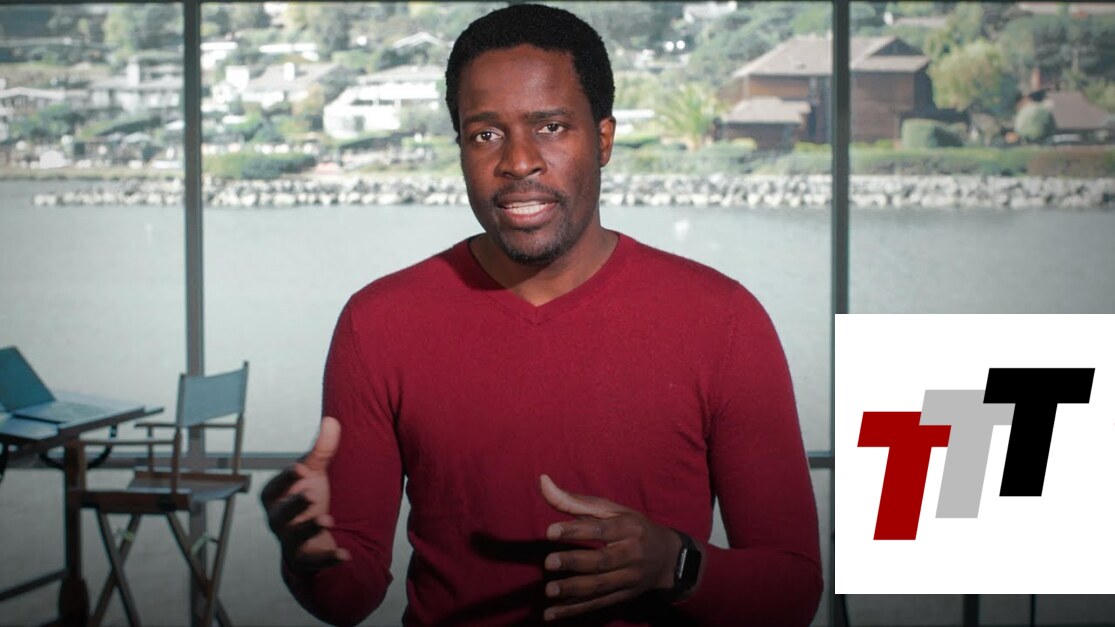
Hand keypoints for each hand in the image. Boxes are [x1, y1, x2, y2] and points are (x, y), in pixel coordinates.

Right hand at [261, 416, 349, 575]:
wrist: (307, 537)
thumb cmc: (306, 497)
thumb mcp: (314, 474)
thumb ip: (321, 450)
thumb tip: (331, 419)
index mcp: (274, 497)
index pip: (276, 487)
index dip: (286, 478)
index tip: (300, 468)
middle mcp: (278, 520)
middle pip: (281, 514)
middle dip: (294, 504)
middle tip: (311, 494)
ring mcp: (290, 542)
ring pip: (294, 537)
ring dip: (310, 528)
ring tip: (328, 520)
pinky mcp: (306, 559)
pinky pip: (315, 561)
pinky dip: (329, 558)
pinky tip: (346, 555)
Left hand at [539, 474, 682, 621]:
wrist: (667, 558)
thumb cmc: (632, 527)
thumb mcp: (611, 509)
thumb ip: (574, 500)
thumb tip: (542, 481)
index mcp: (628, 528)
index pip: (600, 530)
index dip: (576, 530)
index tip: (550, 531)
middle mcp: (631, 554)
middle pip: (601, 561)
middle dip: (574, 562)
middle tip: (549, 563)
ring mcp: (628, 579)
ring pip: (599, 587)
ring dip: (573, 591)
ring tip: (550, 591)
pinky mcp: (623, 597)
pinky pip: (597, 605)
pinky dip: (574, 611)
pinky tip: (552, 614)